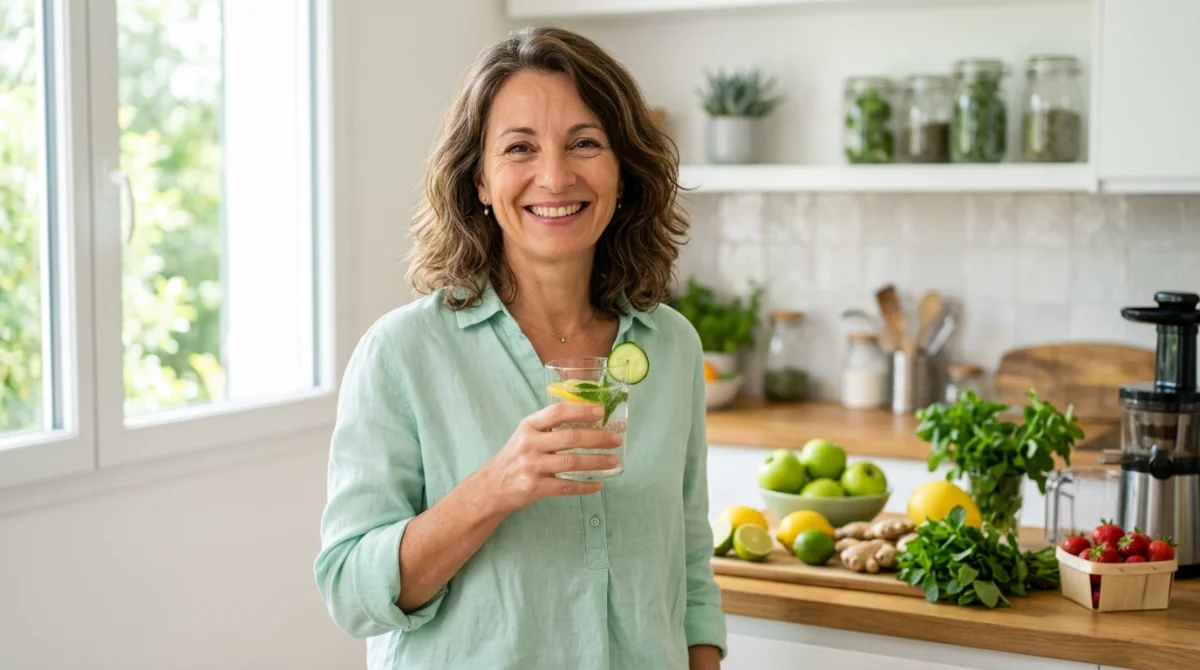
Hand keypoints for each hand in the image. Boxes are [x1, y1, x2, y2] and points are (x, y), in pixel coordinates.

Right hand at [483, 402, 621, 513]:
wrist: (491, 487)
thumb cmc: (514, 457)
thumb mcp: (525, 435)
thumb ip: (549, 428)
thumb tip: (587, 419)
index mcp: (528, 426)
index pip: (557, 412)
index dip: (580, 410)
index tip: (600, 411)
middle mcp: (530, 444)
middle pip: (570, 438)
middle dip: (598, 438)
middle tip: (615, 440)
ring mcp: (532, 467)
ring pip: (572, 463)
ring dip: (597, 462)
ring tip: (613, 461)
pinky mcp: (535, 488)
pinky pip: (566, 487)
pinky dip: (585, 486)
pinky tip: (598, 484)